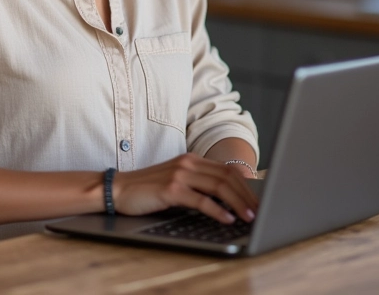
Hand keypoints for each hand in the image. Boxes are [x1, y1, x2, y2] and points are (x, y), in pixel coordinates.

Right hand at [111, 153, 258, 224]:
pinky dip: (218, 210)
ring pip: (219, 186)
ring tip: (249, 217)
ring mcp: (180, 174)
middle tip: (259, 211)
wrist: (119, 188)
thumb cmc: (148, 189)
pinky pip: (201, 200)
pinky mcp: (171, 189)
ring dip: (238, 203)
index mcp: (192, 159)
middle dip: (246, 195)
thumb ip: (198, 184)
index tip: (257, 200)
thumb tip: (226, 199)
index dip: (245, 185)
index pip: (227, 169)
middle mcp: (188, 163)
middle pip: (227, 176)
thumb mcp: (176, 181)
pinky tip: (227, 218)